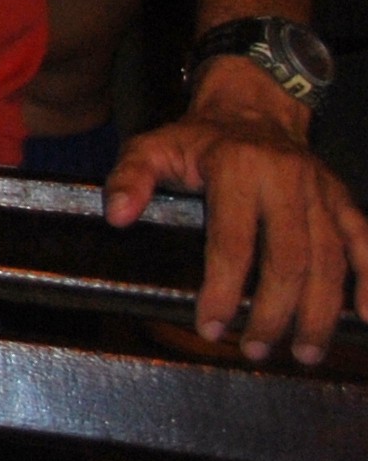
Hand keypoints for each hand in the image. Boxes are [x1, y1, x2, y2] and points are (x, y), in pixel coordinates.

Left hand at [108, 56, 367, 362]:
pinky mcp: (344, 199)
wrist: (253, 108)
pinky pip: (365, 241)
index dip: (223, 291)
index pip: (232, 243)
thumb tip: (117, 216)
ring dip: (320, 312)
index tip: (210, 328)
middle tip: (254, 350)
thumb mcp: (153, 147)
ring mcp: (321, 191)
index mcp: (237, 168)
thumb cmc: (199, 138)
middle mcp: (287, 180)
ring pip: (330, 260)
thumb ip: (130, 179)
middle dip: (274, 313)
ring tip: (303, 352)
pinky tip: (365, 317)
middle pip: (289, 260)